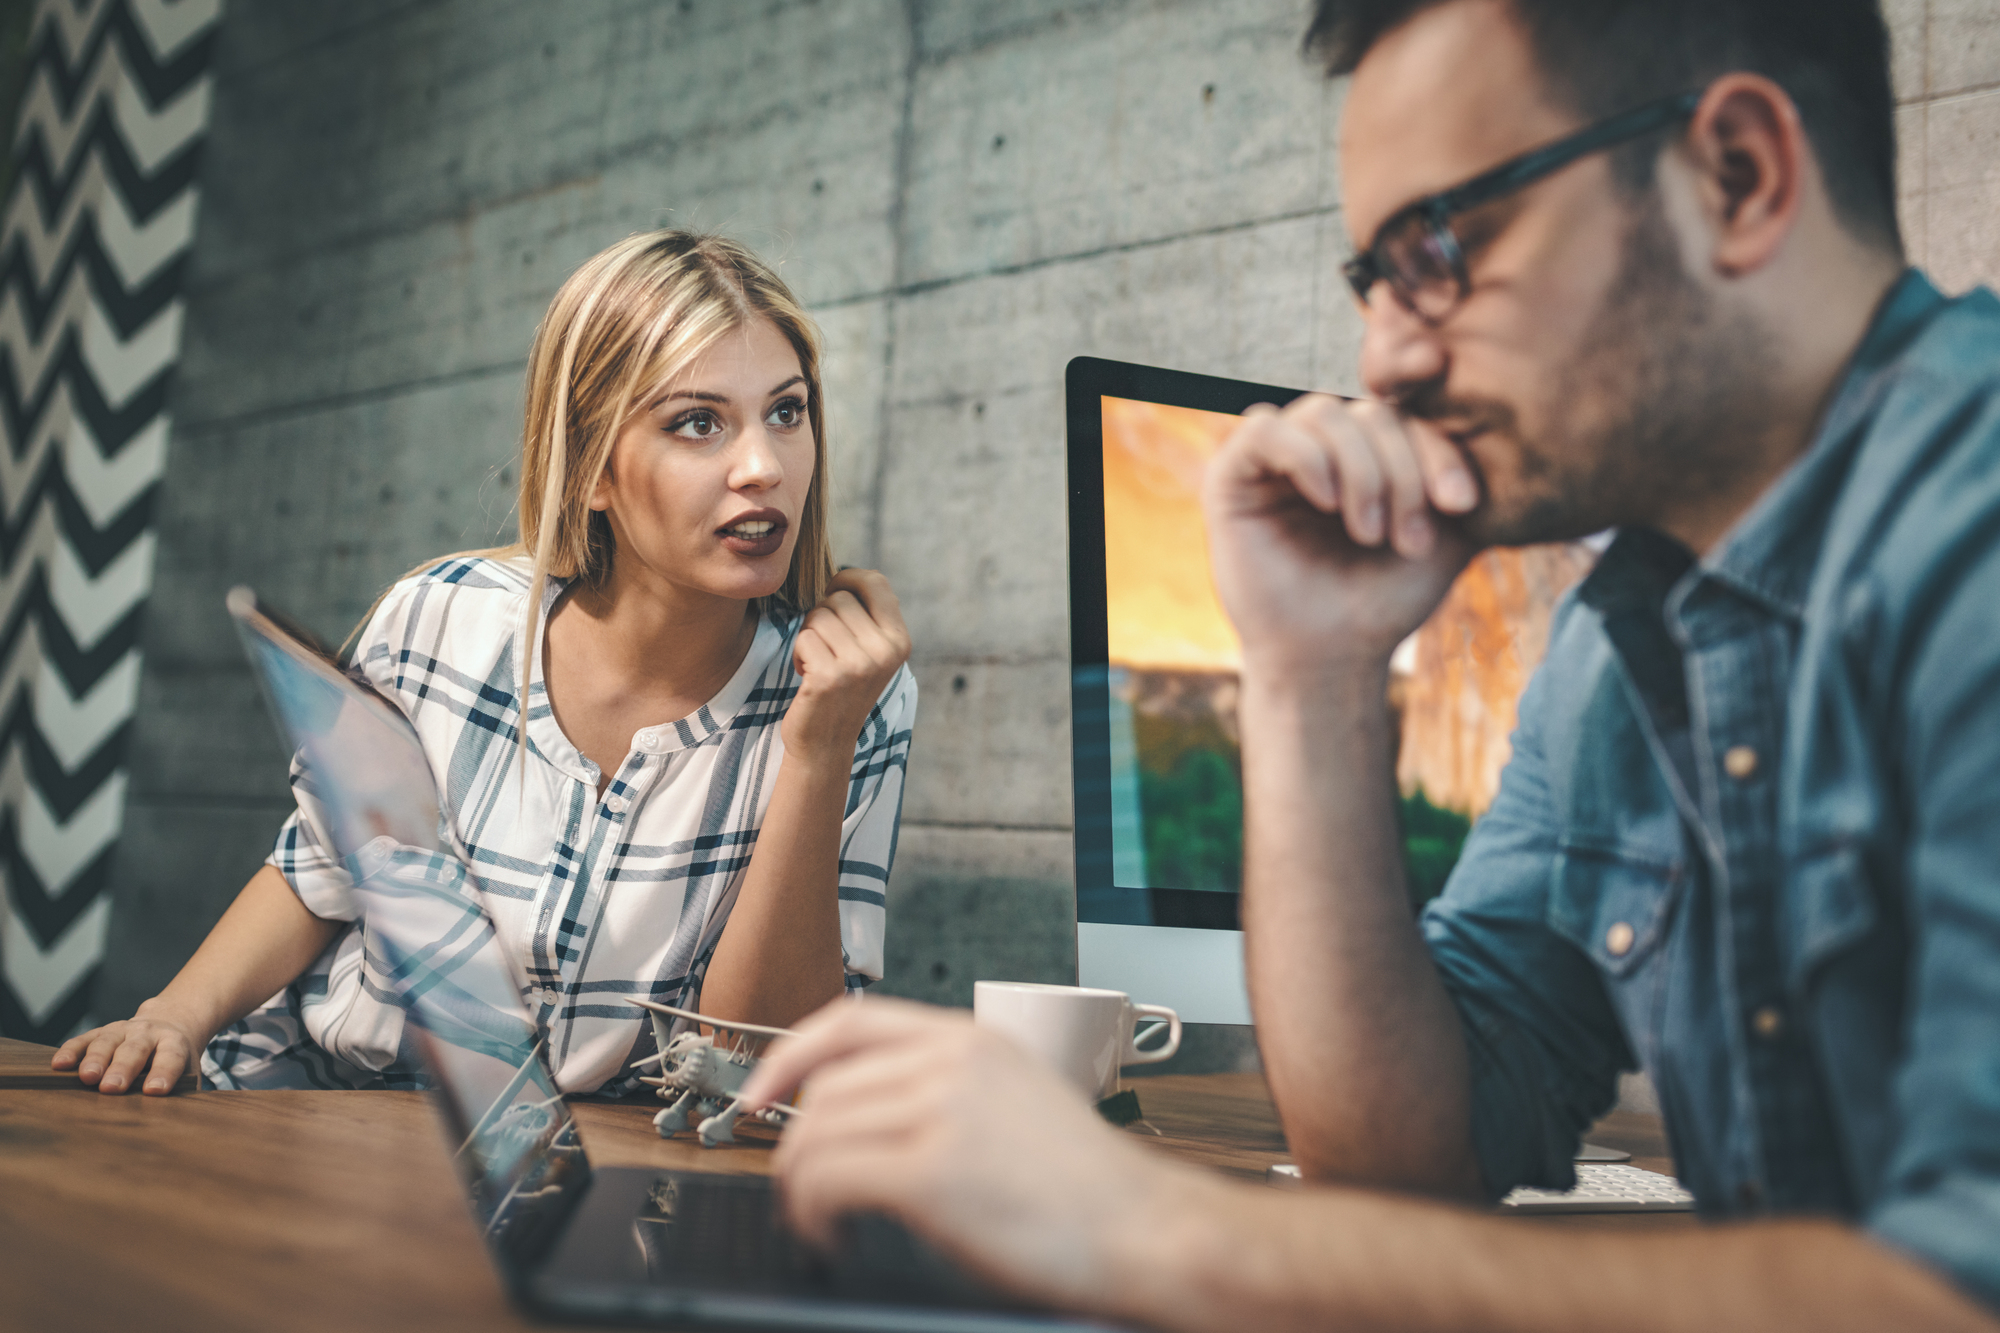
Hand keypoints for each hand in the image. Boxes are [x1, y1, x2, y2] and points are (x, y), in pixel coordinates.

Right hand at [50, 997, 208, 1094]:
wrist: (170, 1022)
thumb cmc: (176, 1059)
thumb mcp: (188, 1070)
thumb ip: (184, 1091)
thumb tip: (180, 1122)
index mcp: (174, 1043)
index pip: (171, 1058)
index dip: (163, 1074)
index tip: (155, 1091)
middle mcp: (148, 1033)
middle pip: (135, 1050)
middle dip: (123, 1069)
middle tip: (112, 1088)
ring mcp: (122, 1030)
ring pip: (107, 1042)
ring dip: (96, 1060)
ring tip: (87, 1078)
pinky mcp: (100, 1032)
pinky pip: (82, 1039)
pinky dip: (70, 1051)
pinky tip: (59, 1065)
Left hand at [739, 998, 1208, 1314]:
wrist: (1148, 1230)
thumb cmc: (1088, 1188)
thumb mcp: (1015, 1103)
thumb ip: (945, 1091)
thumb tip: (861, 1119)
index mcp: (973, 1039)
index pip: (850, 1020)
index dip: (788, 1055)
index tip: (760, 1094)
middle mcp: (954, 1062)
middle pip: (823, 1089)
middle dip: (794, 1145)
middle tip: (803, 1194)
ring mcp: (944, 1112)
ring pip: (815, 1134)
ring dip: (801, 1186)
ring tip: (823, 1221)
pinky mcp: (934, 1171)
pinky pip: (829, 1179)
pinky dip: (812, 1212)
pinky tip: (834, 1234)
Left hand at [782, 569, 911, 765]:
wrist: (825, 742)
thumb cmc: (841, 688)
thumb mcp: (869, 651)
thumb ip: (868, 616)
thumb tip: (851, 572)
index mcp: (899, 641)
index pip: (877, 582)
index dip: (849, 578)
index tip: (834, 590)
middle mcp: (885, 652)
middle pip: (838, 597)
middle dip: (823, 616)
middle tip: (826, 647)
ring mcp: (859, 665)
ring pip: (817, 616)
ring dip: (809, 636)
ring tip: (818, 663)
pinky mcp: (830, 677)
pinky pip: (803, 638)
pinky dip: (798, 655)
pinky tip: (808, 676)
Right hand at [1203, 395, 1481, 670]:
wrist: (1333, 656)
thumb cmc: (1384, 600)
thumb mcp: (1446, 536)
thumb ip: (1464, 483)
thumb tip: (1493, 436)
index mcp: (1368, 453)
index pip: (1409, 418)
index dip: (1439, 452)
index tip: (1463, 506)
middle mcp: (1321, 448)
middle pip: (1370, 414)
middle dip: (1401, 472)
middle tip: (1408, 538)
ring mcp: (1275, 459)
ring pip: (1324, 414)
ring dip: (1360, 472)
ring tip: (1369, 533)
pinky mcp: (1232, 475)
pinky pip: (1263, 427)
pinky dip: (1305, 456)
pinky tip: (1326, 501)